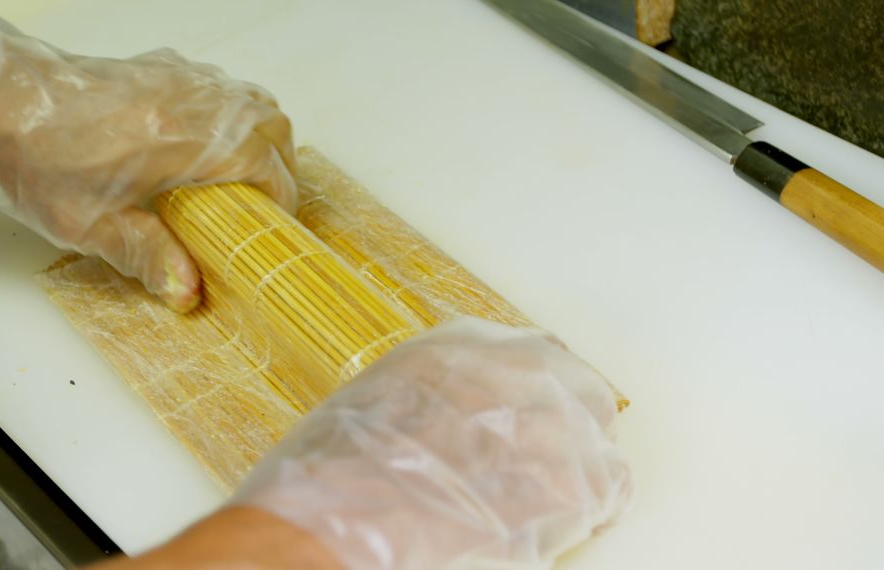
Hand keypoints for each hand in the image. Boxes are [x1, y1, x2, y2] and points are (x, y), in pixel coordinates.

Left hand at [0, 0, 296, 310]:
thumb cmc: (38, 158)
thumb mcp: (90, 224)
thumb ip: (148, 257)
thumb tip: (189, 293)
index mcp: (184, 142)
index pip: (266, 163)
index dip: (279, 198)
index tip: (271, 226)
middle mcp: (193, 102)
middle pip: (272, 125)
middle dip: (279, 166)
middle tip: (261, 205)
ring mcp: (180, 78)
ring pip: (252, 100)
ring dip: (260, 138)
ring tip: (239, 178)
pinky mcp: (162, 68)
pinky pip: (221, 87)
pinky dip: (232, 115)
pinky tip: (203, 144)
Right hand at [232, 317, 632, 569]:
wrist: (343, 520)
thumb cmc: (337, 472)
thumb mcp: (375, 398)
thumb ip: (430, 392)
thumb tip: (453, 414)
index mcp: (461, 346)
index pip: (532, 353)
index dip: (535, 394)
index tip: (533, 414)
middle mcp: (513, 371)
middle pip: (577, 387)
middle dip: (568, 424)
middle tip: (548, 460)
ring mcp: (547, 424)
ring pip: (597, 438)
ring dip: (579, 468)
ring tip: (552, 497)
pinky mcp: (568, 484)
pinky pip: (610, 490)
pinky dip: (591, 508)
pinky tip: (567, 520)